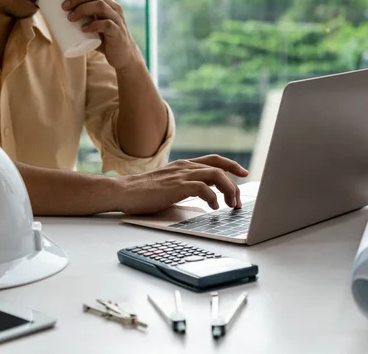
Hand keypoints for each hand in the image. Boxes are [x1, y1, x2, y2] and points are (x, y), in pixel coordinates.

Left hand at [62, 0, 139, 69]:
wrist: (123, 56)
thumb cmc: (106, 39)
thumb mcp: (95, 25)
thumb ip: (84, 18)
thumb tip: (58, 15)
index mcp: (109, 3)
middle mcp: (115, 8)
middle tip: (64, 6)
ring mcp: (117, 20)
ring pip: (100, 6)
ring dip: (83, 9)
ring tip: (70, 18)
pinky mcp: (118, 32)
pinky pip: (106, 24)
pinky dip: (93, 25)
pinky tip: (83, 29)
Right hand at [117, 155, 248, 214]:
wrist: (124, 192)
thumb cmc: (144, 192)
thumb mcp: (169, 184)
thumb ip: (185, 185)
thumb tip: (205, 195)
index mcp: (184, 166)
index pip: (214, 160)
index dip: (231, 165)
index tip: (244, 173)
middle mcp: (185, 167)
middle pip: (219, 168)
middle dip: (233, 184)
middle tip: (236, 201)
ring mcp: (181, 175)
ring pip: (215, 175)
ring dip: (228, 190)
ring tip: (229, 204)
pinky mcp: (176, 187)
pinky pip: (203, 188)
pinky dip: (212, 197)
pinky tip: (212, 207)